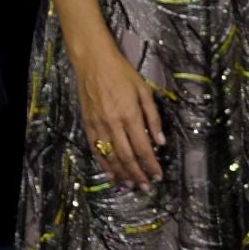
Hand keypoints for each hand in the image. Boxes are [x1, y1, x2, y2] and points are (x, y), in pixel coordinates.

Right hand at [70, 37, 163, 187]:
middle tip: (146, 187)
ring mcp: (98, 126)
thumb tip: (161, 142)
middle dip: (138, 174)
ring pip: (110, 157)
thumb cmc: (123, 74)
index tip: (158, 175)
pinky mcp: (87, 125)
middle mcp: (113, 124)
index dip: (151, 164)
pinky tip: (111, 173)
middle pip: (126, 157)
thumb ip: (153, 117)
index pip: (143, 147)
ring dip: (121, 173)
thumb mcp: (145, 91)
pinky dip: (104, 164)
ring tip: (131, 185)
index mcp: (130, 115)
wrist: (93, 63)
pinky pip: (96, 150)